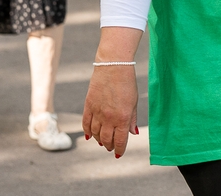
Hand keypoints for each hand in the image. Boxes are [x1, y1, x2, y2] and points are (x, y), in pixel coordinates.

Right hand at [83, 28, 142, 157]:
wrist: (113, 66)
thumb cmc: (127, 83)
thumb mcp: (134, 102)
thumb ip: (132, 119)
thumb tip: (133, 134)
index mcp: (122, 118)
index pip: (120, 141)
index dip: (120, 150)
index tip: (119, 153)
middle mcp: (108, 118)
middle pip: (106, 140)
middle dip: (110, 146)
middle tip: (111, 147)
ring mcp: (97, 112)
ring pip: (95, 134)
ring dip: (99, 140)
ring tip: (102, 141)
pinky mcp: (88, 105)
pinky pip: (86, 124)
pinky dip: (87, 132)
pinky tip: (90, 135)